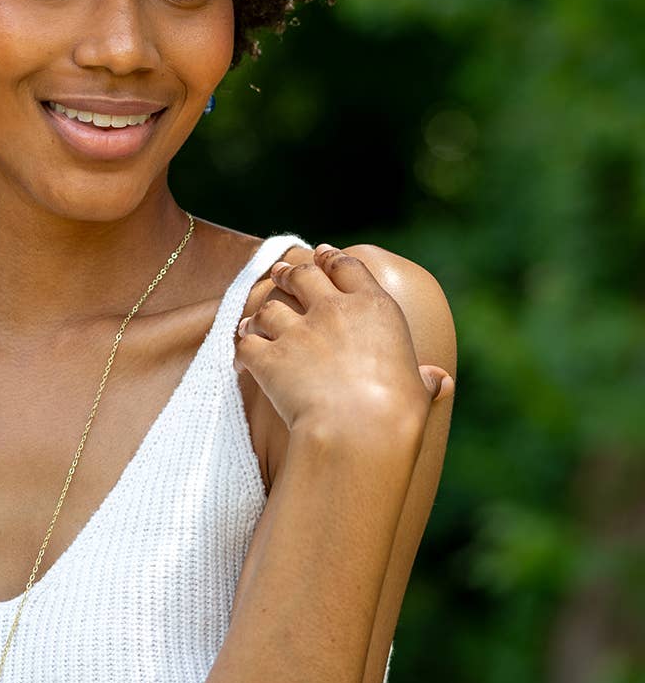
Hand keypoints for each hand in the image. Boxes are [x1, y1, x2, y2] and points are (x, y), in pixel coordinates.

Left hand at [233, 245, 453, 437]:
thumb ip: (424, 379)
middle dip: (289, 272)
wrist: (358, 429)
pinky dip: (242, 347)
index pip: (348, 267)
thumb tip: (441, 380)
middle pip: (303, 275)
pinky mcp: (269, 356)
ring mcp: (297, 331)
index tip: (321, 253)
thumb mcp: (418, 390)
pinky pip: (246, 343)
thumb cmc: (397, 412)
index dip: (331, 258)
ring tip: (254, 319)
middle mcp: (333, 310)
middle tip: (280, 272)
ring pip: (269, 306)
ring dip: (260, 312)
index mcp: (374, 307)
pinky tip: (241, 357)